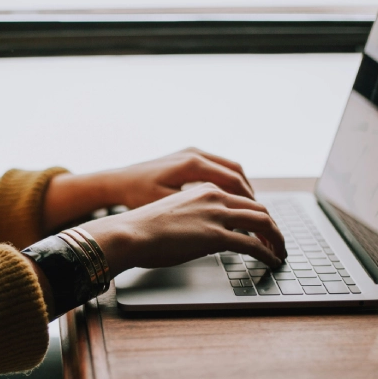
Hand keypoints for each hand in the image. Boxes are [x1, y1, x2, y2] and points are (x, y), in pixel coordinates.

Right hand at [79, 183, 285, 275]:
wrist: (129, 233)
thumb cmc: (143, 228)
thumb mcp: (174, 214)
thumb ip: (196, 218)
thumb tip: (207, 237)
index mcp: (204, 189)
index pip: (242, 199)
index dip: (258, 215)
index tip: (263, 229)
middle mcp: (214, 197)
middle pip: (258, 208)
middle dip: (273, 227)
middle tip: (278, 242)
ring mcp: (216, 215)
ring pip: (263, 222)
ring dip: (276, 239)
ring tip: (280, 253)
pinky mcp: (215, 236)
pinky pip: (253, 244)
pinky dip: (268, 253)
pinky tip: (271, 261)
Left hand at [105, 147, 253, 209]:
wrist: (117, 181)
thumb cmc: (137, 196)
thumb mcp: (167, 207)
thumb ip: (197, 213)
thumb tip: (225, 226)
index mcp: (192, 164)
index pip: (233, 181)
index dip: (249, 202)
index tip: (258, 218)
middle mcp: (195, 154)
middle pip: (236, 172)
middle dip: (250, 195)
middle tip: (260, 216)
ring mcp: (192, 153)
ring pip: (229, 168)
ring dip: (241, 188)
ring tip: (249, 209)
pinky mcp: (187, 156)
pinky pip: (218, 167)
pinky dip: (229, 182)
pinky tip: (230, 199)